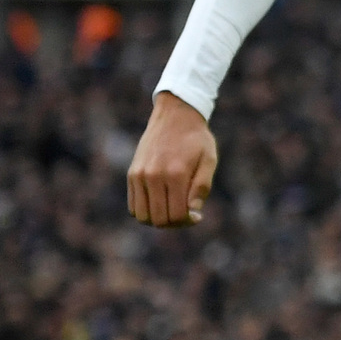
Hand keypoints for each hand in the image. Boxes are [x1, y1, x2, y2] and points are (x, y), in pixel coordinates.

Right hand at [127, 92, 218, 228]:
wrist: (174, 116)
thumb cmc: (196, 139)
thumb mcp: (208, 160)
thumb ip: (202, 187)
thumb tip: (193, 213)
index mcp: (175, 174)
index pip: (176, 215)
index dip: (187, 222)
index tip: (196, 216)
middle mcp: (153, 176)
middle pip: (159, 219)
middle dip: (174, 223)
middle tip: (186, 214)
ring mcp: (139, 175)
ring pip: (142, 216)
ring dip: (158, 219)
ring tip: (173, 209)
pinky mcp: (132, 174)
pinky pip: (133, 206)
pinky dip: (146, 211)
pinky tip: (161, 202)